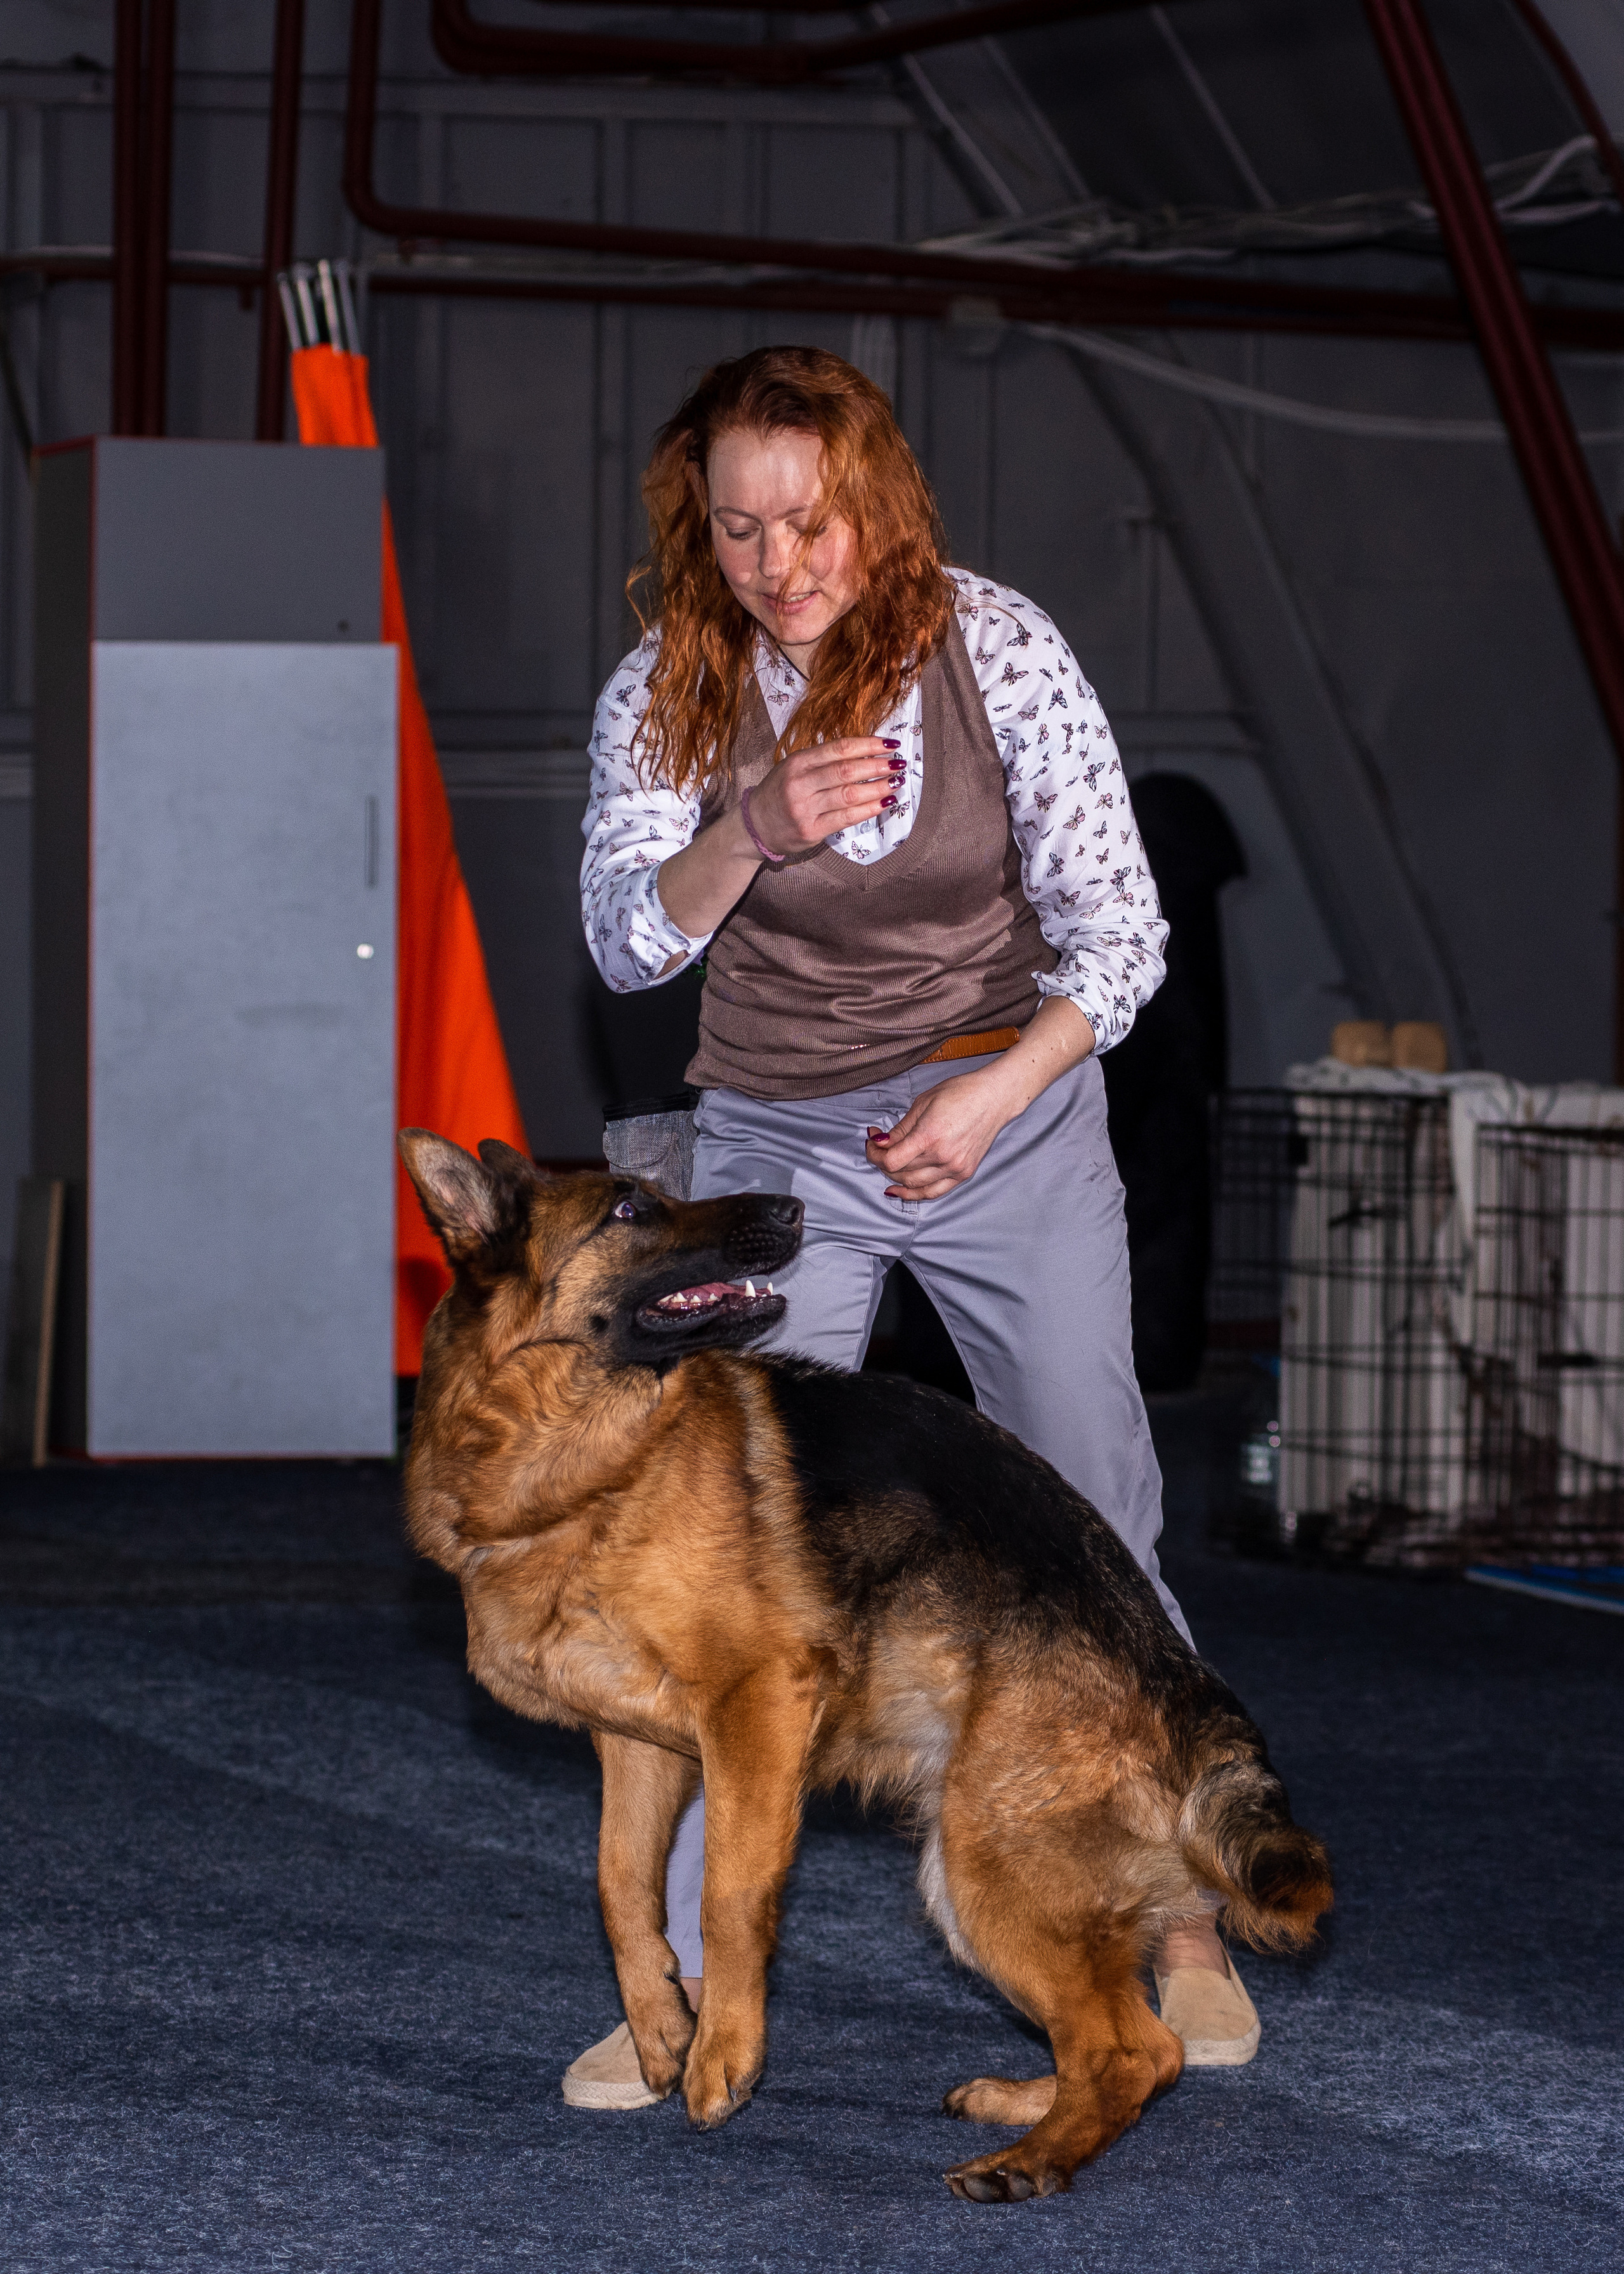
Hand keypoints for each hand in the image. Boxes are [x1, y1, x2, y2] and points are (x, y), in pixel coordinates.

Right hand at [744, 736, 904, 856]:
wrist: (755, 825)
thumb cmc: (781, 792)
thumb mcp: (794, 767)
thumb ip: (823, 760)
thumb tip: (866, 752)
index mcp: (798, 762)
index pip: (839, 748)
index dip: (869, 744)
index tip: (890, 743)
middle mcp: (800, 783)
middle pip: (847, 770)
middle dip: (878, 765)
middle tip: (898, 763)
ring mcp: (805, 808)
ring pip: (849, 794)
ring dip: (878, 787)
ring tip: (896, 782)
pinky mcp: (811, 830)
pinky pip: (846, 818)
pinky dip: (869, 809)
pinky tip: (885, 803)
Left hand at [864, 1069, 1018, 1200]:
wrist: (994, 1098)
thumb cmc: (961, 1093)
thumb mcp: (923, 1103)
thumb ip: (900, 1128)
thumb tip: (879, 1142)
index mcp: (929, 1136)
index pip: (891, 1160)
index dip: (875, 1154)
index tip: (872, 1143)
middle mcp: (942, 1156)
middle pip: (900, 1172)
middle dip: (882, 1162)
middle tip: (878, 1149)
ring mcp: (954, 1167)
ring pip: (914, 1184)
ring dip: (895, 1176)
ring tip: (889, 1164)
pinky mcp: (964, 1173)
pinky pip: (934, 1192)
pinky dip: (914, 1194)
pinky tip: (899, 1190)